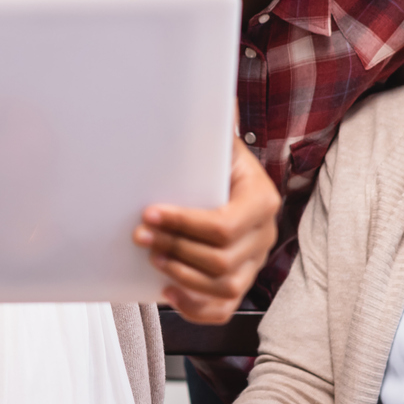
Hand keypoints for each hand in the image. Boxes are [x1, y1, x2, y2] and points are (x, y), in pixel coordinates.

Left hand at [136, 138, 279, 322]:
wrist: (229, 181)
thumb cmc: (217, 162)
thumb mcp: (218, 142)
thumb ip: (214, 123)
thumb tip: (211, 93)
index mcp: (261, 199)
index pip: (224, 225)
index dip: (184, 224)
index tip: (150, 213)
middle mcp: (264, 235)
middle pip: (221, 259)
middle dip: (174, 248)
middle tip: (139, 235)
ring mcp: (254, 263)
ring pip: (224, 287)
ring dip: (182, 276)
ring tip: (153, 257)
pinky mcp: (240, 282)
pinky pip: (224, 310)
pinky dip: (195, 308)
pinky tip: (167, 291)